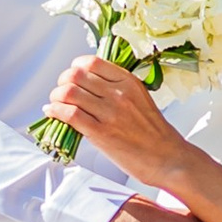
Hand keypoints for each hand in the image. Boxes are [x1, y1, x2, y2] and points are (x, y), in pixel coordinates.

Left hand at [43, 56, 208, 195]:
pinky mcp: (101, 133)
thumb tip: (87, 86)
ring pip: (68, 93)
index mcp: (129, 82)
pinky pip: (70, 115)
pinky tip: (53, 114)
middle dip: (62, 82)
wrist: (168, 159)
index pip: (92, 62)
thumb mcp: (140, 99)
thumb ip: (116, 89)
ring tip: (56, 104)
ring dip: (55, 98)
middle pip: (75, 75)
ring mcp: (110, 113)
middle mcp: (118, 93)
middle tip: (61, 92)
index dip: (75, 67)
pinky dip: (55, 112)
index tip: (72, 76)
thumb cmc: (155, 133)